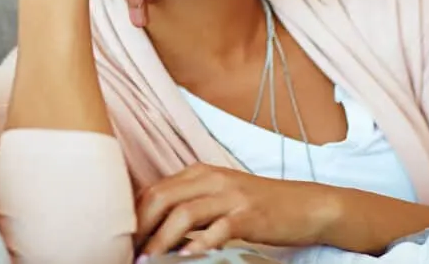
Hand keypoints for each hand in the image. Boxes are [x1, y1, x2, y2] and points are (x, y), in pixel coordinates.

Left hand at [135, 164, 341, 256]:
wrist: (305, 205)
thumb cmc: (257, 205)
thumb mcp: (219, 196)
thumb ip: (189, 205)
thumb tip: (156, 229)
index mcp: (198, 173)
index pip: (153, 190)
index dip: (134, 216)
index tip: (123, 240)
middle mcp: (210, 179)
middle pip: (161, 198)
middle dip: (141, 228)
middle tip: (130, 252)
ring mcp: (230, 196)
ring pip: (183, 214)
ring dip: (161, 241)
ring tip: (148, 260)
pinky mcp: (249, 216)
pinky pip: (218, 229)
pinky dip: (199, 245)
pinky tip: (186, 259)